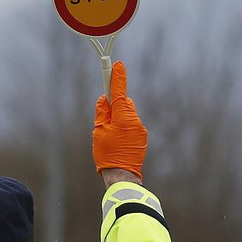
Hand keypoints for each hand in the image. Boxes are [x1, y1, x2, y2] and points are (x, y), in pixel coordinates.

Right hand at [92, 61, 146, 180]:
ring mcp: (140, 129)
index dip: (117, 78)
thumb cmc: (107, 155)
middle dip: (114, 107)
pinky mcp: (142, 138)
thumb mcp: (98, 132)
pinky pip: (131, 126)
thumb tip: (104, 100)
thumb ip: (102, 113)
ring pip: (127, 116)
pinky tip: (116, 143)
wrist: (122, 175)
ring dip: (118, 120)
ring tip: (109, 138)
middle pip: (123, 104)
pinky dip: (123, 129)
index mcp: (124, 117)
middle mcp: (135, 120)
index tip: (117, 65)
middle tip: (102, 120)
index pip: (119, 92)